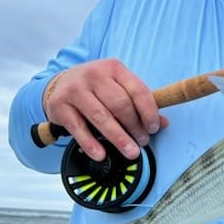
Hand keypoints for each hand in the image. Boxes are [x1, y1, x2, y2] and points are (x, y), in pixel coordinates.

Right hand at [42, 59, 168, 160]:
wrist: (59, 84)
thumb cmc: (95, 88)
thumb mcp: (117, 87)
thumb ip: (139, 103)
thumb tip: (163, 123)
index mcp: (114, 68)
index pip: (137, 90)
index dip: (149, 111)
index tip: (154, 128)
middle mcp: (94, 75)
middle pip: (120, 105)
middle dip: (135, 127)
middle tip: (142, 141)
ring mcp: (75, 90)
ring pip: (102, 117)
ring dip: (119, 138)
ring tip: (131, 152)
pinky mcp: (60, 105)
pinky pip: (79, 128)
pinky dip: (91, 144)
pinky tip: (101, 154)